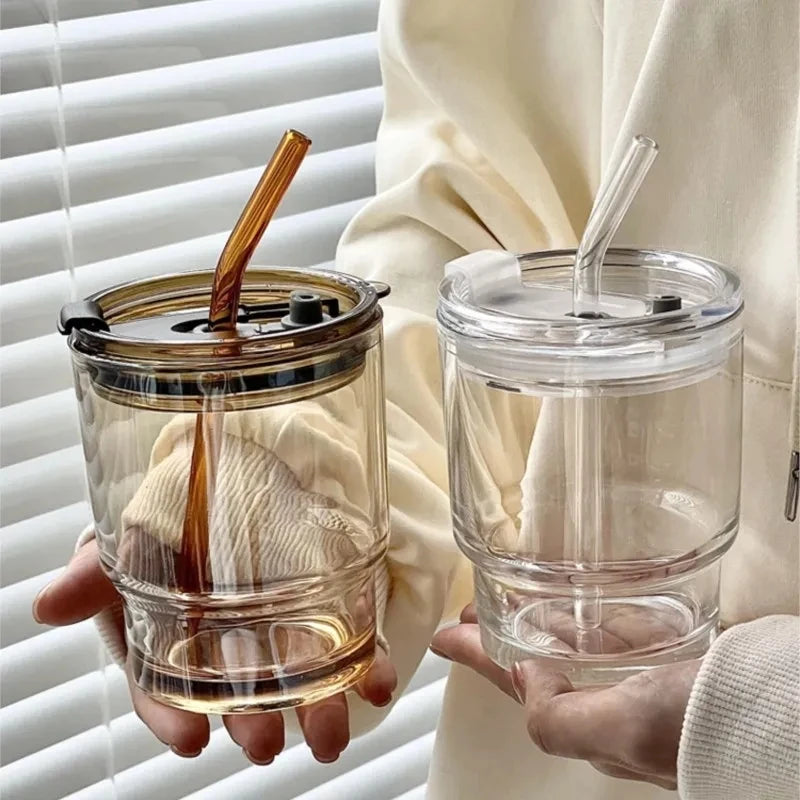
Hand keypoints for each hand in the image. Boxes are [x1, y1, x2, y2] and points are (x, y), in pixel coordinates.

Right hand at [33, 539, 396, 763]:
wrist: (230, 465)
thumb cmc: (172, 508)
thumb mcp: (128, 530)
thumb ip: (95, 570)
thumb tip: (48, 605)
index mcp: (170, 628)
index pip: (163, 685)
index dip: (172, 716)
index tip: (191, 742)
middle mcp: (225, 634)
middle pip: (237, 688)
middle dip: (253, 720)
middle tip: (267, 745)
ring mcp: (278, 618)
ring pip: (294, 673)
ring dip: (316, 707)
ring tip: (331, 736)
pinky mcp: (324, 597)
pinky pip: (347, 634)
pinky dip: (364, 661)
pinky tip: (377, 681)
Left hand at [430, 604, 698, 790]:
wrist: (786, 716)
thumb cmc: (708, 726)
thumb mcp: (620, 728)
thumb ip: (559, 716)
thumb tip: (525, 678)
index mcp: (592, 724)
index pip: (518, 685)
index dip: (478, 657)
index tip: (444, 632)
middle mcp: (612, 704)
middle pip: (540, 662)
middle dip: (501, 636)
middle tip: (469, 608)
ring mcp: (643, 679)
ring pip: (577, 645)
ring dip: (541, 621)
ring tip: (511, 594)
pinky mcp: (674, 657)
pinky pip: (622, 631)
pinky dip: (596, 614)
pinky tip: (585, 598)